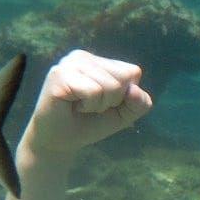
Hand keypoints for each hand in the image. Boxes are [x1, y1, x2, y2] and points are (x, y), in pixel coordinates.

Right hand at [21, 50, 152, 156]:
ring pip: (110, 85)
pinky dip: (89, 105)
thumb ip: (139, 103)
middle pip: (123, 78)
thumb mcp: (123, 114)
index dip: (124, 96)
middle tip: (90, 106)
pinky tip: (73, 106)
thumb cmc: (90, 123)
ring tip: (81, 106)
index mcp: (98, 61)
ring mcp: (69, 63)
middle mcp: (82, 57)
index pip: (133, 72)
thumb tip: (134, 90)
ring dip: (99, 105)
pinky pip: (94, 91)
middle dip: (112, 101)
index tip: (103, 104)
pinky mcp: (59, 75)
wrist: (60, 142)